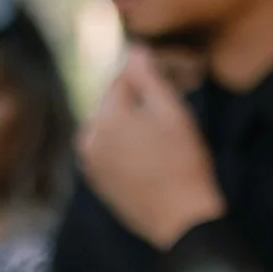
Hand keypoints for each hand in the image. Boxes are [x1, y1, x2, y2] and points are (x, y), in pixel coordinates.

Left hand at [77, 47, 225, 249]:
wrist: (183, 222)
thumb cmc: (184, 164)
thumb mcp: (173, 114)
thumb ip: (150, 77)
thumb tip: (135, 49)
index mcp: (103, 117)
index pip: (122, 80)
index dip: (148, 76)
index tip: (173, 78)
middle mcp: (88, 138)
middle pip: (115, 106)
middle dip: (140, 103)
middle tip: (172, 113)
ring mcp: (91, 165)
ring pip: (113, 130)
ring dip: (133, 127)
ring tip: (164, 139)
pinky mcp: (100, 185)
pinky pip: (112, 154)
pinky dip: (129, 150)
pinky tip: (154, 160)